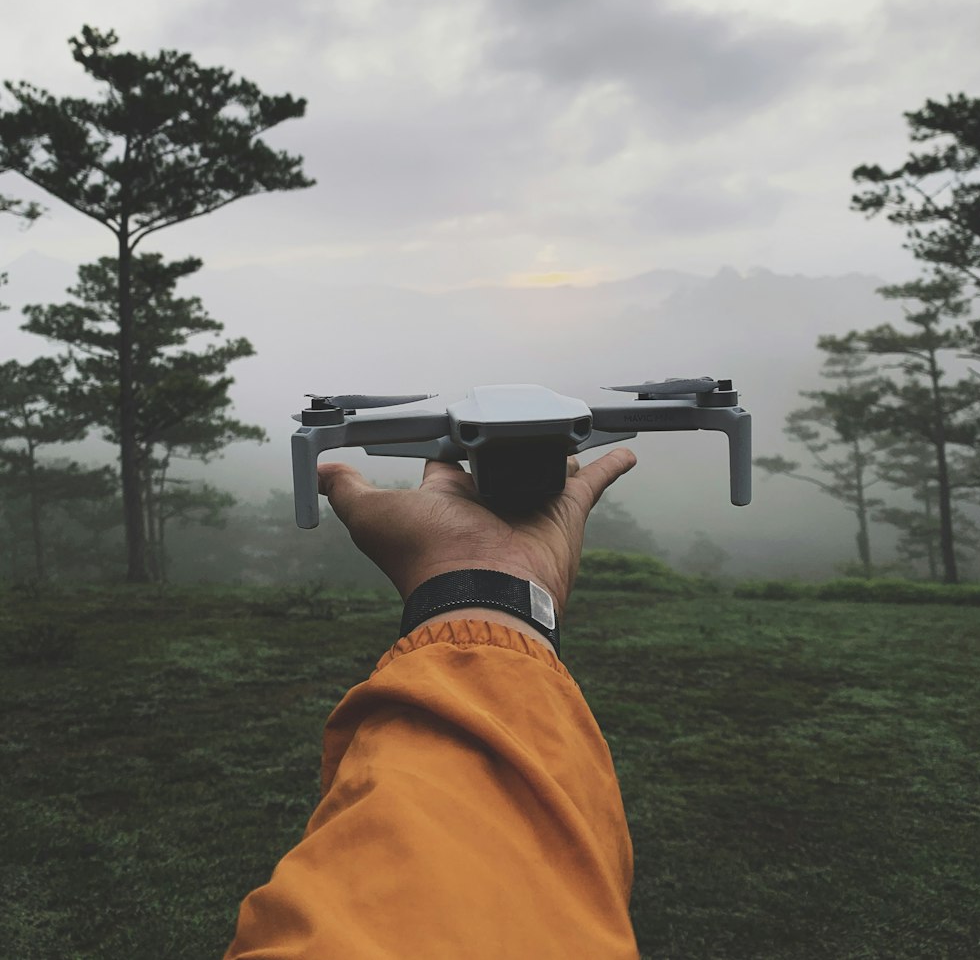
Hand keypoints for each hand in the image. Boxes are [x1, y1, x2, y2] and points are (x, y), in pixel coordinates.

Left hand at [317, 449, 637, 618]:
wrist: (481, 593)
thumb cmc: (424, 557)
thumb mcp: (372, 517)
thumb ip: (348, 492)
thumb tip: (320, 471)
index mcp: (449, 502)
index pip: (448, 466)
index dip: (449, 446)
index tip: (455, 426)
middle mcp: (490, 504)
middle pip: (501, 465)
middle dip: (507, 447)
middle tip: (517, 420)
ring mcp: (531, 506)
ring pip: (546, 469)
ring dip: (556, 453)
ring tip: (568, 430)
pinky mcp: (567, 512)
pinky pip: (593, 482)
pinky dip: (611, 465)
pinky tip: (625, 451)